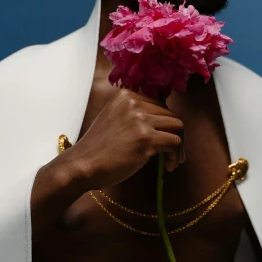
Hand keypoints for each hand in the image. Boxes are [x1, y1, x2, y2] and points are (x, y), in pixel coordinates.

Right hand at [59, 87, 184, 188]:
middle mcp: (133, 102)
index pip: (159, 104)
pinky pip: (175, 142)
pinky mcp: (146, 137)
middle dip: (174, 134)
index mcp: (125, 95)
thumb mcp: (113, 120)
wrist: (82, 165)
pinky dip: (176, 155)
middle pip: (171, 114)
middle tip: (171, 153)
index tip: (163, 140)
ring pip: (177, 126)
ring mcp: (140, 119)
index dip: (164, 124)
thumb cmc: (97, 149)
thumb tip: (164, 123)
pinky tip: (168, 166)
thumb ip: (134, 116)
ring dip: (179, 145)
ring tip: (172, 160)